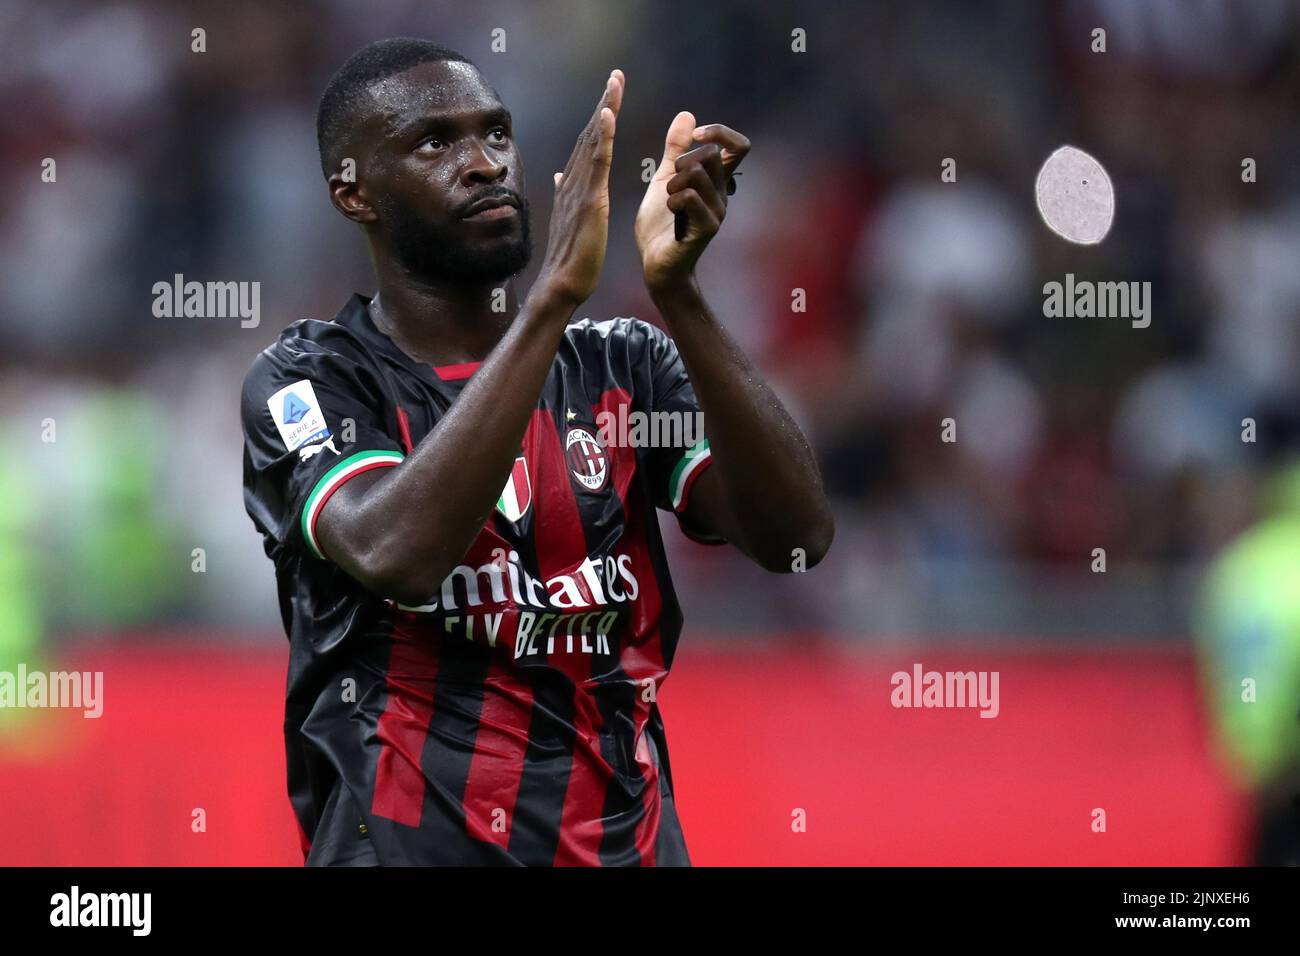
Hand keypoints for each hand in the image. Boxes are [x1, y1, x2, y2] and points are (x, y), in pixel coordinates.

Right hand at [534, 70, 623, 307]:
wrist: (562, 283)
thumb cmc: (570, 257)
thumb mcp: (570, 219)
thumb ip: (566, 194)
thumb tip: (559, 175)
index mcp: (573, 185)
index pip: (588, 144)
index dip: (600, 118)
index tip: (611, 94)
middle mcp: (573, 181)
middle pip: (590, 134)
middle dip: (604, 103)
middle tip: (617, 75)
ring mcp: (580, 189)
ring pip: (593, 142)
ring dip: (605, 110)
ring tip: (616, 84)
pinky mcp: (589, 201)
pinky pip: (597, 163)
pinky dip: (603, 137)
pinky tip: (609, 115)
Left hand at [636, 112, 748, 294]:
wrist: (656, 265)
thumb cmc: (660, 225)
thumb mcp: (664, 179)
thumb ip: (675, 149)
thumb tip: (687, 115)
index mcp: (717, 182)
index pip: (739, 146)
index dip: (720, 132)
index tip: (695, 135)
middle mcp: (723, 195)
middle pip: (710, 154)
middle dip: (682, 160)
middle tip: (670, 181)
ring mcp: (717, 212)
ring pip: (696, 173)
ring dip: (673, 181)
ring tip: (667, 199)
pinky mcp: (707, 228)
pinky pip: (689, 197)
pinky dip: (672, 198)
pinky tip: (669, 211)